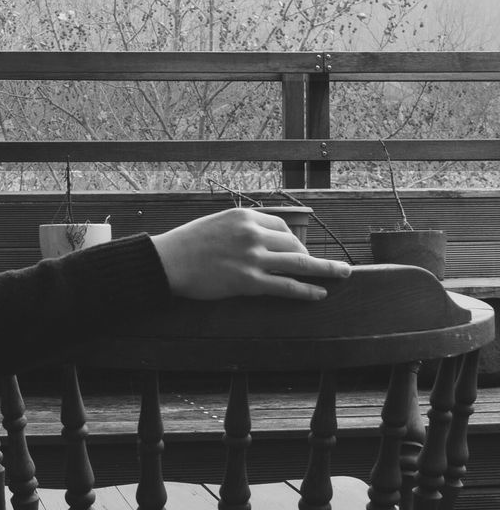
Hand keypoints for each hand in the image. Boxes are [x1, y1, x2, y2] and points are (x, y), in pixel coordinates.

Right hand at [151, 208, 350, 299]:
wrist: (167, 261)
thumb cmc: (186, 243)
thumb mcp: (216, 223)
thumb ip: (240, 228)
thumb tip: (262, 239)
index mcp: (244, 216)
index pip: (282, 226)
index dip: (293, 239)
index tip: (296, 249)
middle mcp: (252, 234)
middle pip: (294, 243)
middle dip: (307, 255)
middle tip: (317, 266)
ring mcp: (253, 258)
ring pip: (299, 263)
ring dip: (325, 269)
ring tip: (343, 273)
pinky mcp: (249, 282)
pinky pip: (286, 286)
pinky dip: (306, 290)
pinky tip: (319, 293)